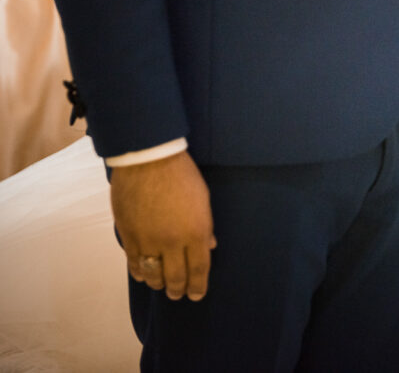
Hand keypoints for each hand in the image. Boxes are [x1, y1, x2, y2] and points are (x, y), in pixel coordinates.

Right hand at [110, 151, 216, 301]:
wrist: (148, 161)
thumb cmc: (182, 176)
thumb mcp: (203, 200)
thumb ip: (205, 227)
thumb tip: (210, 247)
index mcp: (196, 232)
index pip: (199, 269)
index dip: (198, 286)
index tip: (197, 295)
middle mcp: (173, 241)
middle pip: (176, 277)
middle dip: (179, 290)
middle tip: (179, 295)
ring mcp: (149, 240)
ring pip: (153, 274)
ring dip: (159, 284)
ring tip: (162, 286)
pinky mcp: (129, 235)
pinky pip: (134, 263)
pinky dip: (140, 273)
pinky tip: (144, 276)